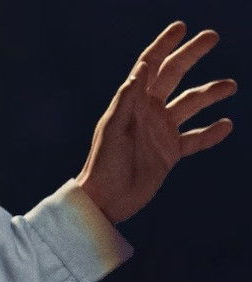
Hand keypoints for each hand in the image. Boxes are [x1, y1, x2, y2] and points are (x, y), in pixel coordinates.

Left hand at [76, 21, 235, 223]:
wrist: (106, 200)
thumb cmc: (104, 164)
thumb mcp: (114, 129)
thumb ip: (127, 99)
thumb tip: (141, 70)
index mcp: (132, 102)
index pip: (149, 66)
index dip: (163, 45)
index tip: (180, 27)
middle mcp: (148, 112)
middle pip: (173, 75)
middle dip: (191, 55)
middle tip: (212, 37)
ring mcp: (160, 131)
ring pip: (190, 105)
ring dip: (209, 94)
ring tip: (231, 85)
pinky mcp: (169, 153)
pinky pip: (195, 139)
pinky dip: (210, 133)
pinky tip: (226, 125)